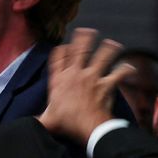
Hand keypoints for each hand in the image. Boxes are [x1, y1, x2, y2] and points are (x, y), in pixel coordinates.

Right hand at [38, 28, 135, 143]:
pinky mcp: (106, 84)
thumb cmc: (66, 123)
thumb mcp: (47, 121)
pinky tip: (129, 67)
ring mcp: (91, 78)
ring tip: (112, 43)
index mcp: (59, 80)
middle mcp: (75, 75)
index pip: (57, 59)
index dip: (60, 50)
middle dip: (83, 39)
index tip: (63, 45)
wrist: (86, 126)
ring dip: (108, 49)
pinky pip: (118, 74)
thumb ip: (38, 120)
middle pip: (79, 51)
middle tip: (87, 30)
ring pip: (101, 57)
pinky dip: (125, 70)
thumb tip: (27, 125)